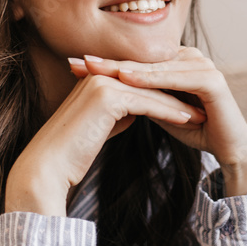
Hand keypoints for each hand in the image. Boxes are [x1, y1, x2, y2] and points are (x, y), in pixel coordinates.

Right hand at [4, 66, 206, 214]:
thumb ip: (116, 115)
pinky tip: (187, 120)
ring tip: (200, 114)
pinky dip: (169, 111)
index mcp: (94, 79)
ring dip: (178, 103)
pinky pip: (147, 103)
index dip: (164, 92)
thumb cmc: (70, 155)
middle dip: (175, 94)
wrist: (46, 169)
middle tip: (200, 104)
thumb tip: (134, 113)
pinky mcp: (107, 97)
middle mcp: (98, 75)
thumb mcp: (98, 128)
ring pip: (150, 91)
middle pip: (147, 83)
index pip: (138, 82)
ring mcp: (102, 83)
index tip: (187, 103)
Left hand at [68, 47, 246, 190]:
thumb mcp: (159, 110)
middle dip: (110, 62)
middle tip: (78, 62)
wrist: (230, 149)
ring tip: (97, 69)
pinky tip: (127, 78)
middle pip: (143, 60)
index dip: (108, 64)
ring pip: (156, 67)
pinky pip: (176, 77)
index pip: (138, 61)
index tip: (76, 67)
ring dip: (125, 68)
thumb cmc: (196, 130)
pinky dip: (150, 78)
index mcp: (179, 62)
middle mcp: (191, 58)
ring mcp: (203, 66)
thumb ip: (140, 97)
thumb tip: (108, 92)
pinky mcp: (212, 81)